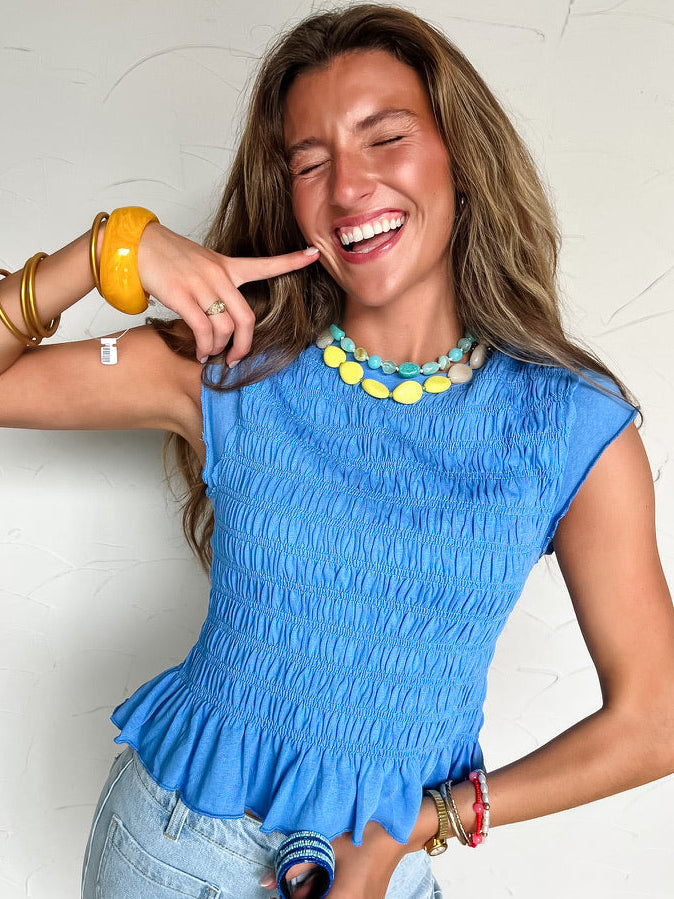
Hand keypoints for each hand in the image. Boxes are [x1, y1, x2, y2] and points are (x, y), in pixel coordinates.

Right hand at [136, 222, 318, 363]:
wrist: (137, 245)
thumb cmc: (168, 258)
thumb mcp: (201, 265)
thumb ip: (218, 285)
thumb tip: (223, 319)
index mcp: (227, 266)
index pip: (265, 264)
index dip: (292, 261)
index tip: (314, 254)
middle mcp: (219, 276)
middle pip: (246, 318)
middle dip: (244, 345)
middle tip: (236, 359)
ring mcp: (201, 285)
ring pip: (225, 328)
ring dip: (219, 349)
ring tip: (209, 354)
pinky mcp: (182, 295)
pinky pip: (203, 330)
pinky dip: (205, 347)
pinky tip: (200, 353)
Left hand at [260, 802, 436, 898]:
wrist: (397, 829)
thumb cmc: (363, 833)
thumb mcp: (326, 845)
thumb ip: (296, 864)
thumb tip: (267, 881)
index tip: (280, 893)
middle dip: (303, 898)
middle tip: (293, 884)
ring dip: (316, 895)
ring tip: (312, 877)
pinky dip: (330, 893)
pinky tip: (326, 878)